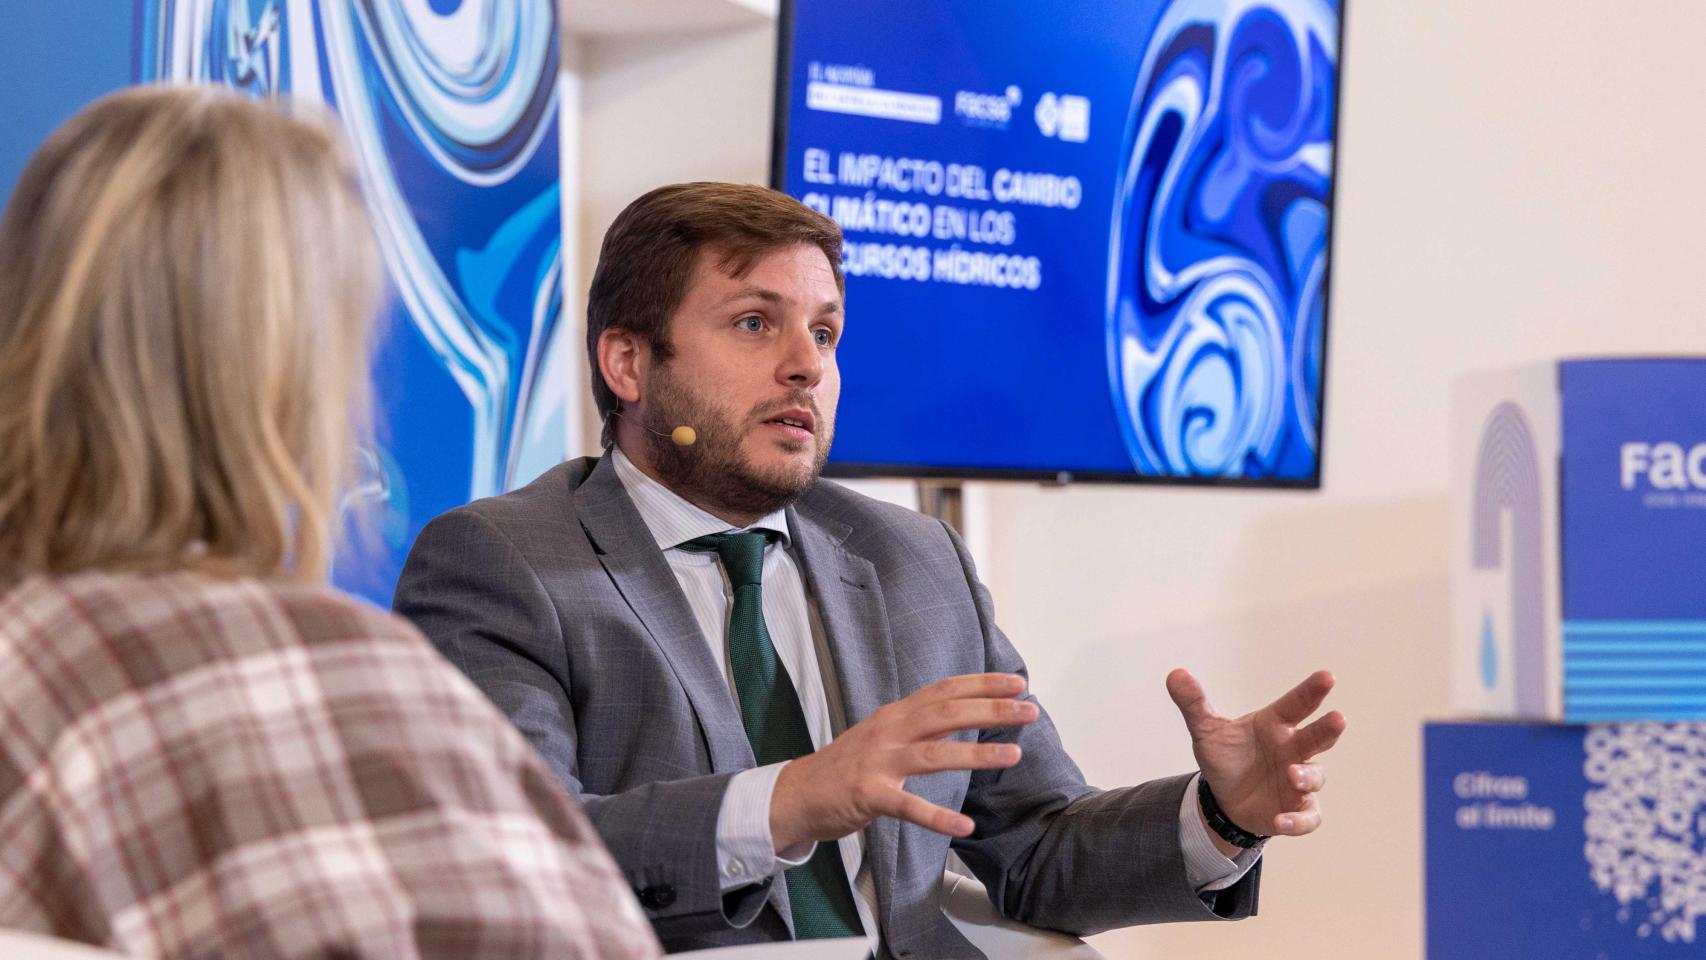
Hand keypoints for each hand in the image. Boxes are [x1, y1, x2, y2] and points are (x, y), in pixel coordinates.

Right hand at [769, 672, 1037, 851]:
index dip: (981, 684)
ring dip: (976, 755)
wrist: (797, 793)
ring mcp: (878, 762)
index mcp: (895, 714)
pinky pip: (908, 807)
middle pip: (946, 714)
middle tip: (1028, 709)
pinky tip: (964, 825)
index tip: (1017, 682)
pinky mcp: (868, 795)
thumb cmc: (847, 766)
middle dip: (991, 710)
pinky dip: (938, 816)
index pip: (944, 691)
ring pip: (934, 754)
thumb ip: (918, 724)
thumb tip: (963, 714)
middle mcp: (889, 731)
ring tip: (1014, 754)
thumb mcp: (882, 734)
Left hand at [1166, 668, 1344, 843]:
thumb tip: (1175, 674)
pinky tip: (1281, 821)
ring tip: (1292, 774)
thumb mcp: (1207, 731)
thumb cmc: (1227, 756)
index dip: (1312, 691)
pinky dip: (1298, 820)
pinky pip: (1307, 816)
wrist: (1225, 797)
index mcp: (1275, 725)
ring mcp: (1298, 781)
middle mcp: (1293, 750)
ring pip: (1315, 777)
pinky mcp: (1296, 809)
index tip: (1327, 676)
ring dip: (1307, 776)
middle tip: (1338, 719)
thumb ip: (1194, 703)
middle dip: (1328, 729)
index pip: (1297, 704)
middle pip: (1318, 737)